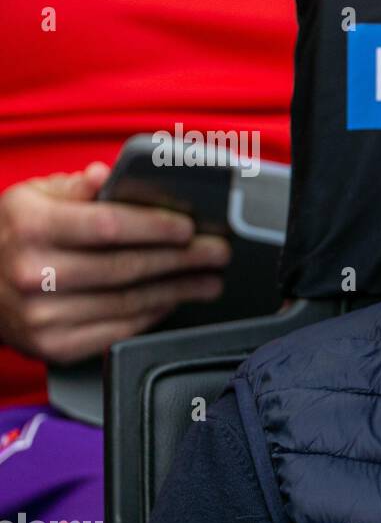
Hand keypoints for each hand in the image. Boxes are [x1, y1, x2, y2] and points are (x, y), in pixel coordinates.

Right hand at [0, 162, 230, 364]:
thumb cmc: (11, 236)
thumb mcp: (31, 198)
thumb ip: (77, 187)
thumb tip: (111, 175)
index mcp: (31, 227)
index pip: (108, 226)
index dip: (155, 228)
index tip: (190, 228)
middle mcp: (34, 273)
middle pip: (127, 268)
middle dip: (182, 260)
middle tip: (217, 253)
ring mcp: (43, 316)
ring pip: (129, 303)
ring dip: (179, 291)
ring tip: (209, 279)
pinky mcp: (54, 346)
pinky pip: (119, 331)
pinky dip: (154, 315)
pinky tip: (175, 301)